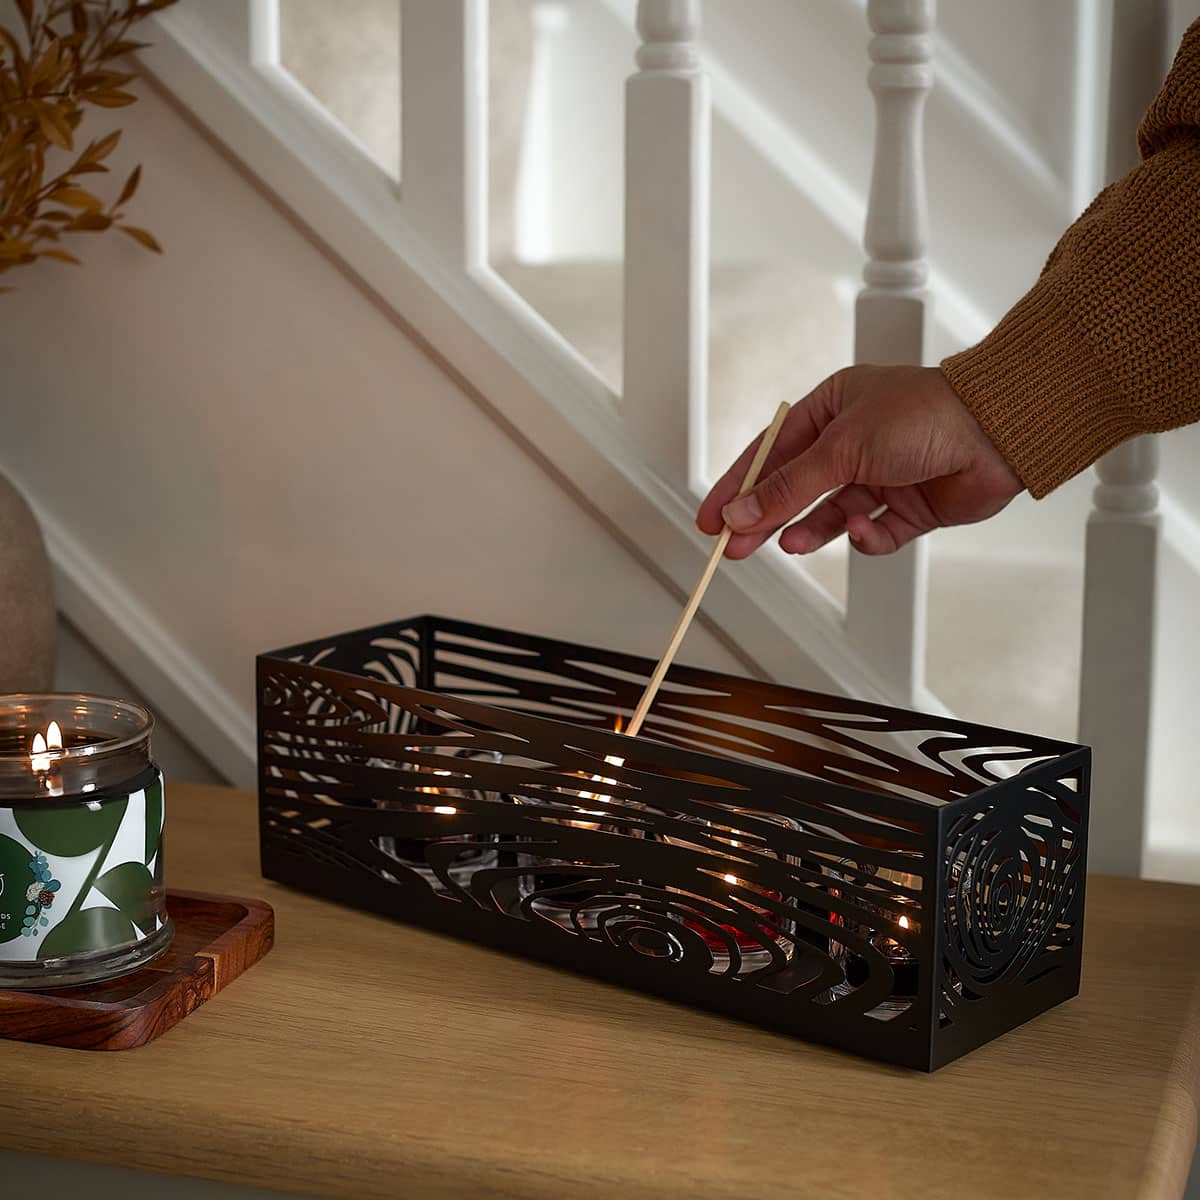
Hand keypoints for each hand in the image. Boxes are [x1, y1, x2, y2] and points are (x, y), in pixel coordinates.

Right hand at [696, 365, 1023, 558]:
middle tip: (735, 548)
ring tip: (793, 545)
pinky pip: (874, 534)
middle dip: (766, 518)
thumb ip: (788, 487)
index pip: (770, 453)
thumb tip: (741, 512)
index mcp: (832, 409)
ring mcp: (882, 476)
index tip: (711, 518)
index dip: (738, 487)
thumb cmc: (925, 414)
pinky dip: (867, 538)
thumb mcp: (841, 448)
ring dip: (812, 531)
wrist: (999, 432)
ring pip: (830, 515)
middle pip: (795, 488)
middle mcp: (855, 442)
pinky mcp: (910, 508)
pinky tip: (867, 531)